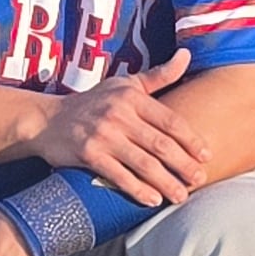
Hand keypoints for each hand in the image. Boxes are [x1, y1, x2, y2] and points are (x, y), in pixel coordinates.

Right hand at [29, 48, 206, 208]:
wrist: (47, 120)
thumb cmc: (94, 102)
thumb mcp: (124, 83)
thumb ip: (158, 75)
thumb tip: (186, 55)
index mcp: (132, 97)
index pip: (170, 120)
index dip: (191, 139)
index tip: (207, 155)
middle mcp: (119, 114)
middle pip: (160, 144)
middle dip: (184, 165)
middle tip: (200, 180)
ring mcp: (103, 135)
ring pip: (143, 163)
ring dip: (165, 182)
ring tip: (181, 196)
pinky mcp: (88, 155)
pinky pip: (117, 175)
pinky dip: (137, 189)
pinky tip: (152, 200)